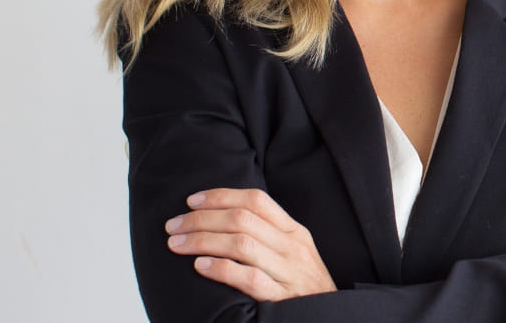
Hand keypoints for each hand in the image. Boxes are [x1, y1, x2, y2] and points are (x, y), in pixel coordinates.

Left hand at [165, 188, 336, 301]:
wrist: (332, 320)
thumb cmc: (304, 288)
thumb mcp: (295, 254)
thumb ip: (269, 236)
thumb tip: (225, 219)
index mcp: (295, 231)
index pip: (256, 200)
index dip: (221, 196)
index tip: (191, 200)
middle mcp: (292, 247)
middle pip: (242, 219)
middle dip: (202, 219)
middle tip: (173, 225)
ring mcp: (288, 272)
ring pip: (241, 244)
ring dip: (203, 241)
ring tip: (177, 244)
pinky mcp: (281, 300)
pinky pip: (248, 279)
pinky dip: (220, 269)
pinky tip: (199, 267)